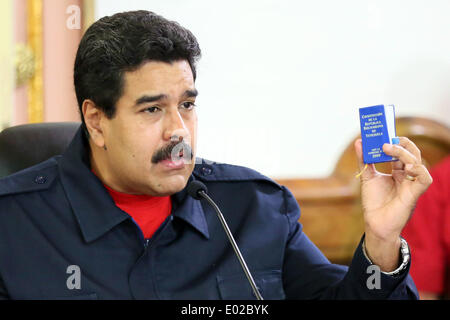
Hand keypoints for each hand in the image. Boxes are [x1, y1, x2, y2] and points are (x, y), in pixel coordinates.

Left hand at [354, 137, 431, 270]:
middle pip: (412, 154)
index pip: (402, 151)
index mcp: (398, 171)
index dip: (397, 142)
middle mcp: (407, 176)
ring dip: (405, 154)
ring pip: (418, 163)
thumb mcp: (367, 177)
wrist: (375, 223)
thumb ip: (364, 160)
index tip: (385, 134)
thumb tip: (359, 142)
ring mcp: (412, 184)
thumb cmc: (374, 202)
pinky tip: (405, 166)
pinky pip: (425, 179)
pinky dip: (418, 170)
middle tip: (387, 140)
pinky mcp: (415, 194)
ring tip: (390, 149)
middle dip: (402, 144)